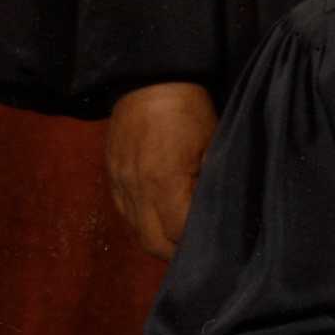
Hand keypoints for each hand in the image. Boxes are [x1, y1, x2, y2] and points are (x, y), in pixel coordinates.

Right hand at [104, 81, 221, 262]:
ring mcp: (120, 184)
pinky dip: (145, 224)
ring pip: (138, 233)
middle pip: (154, 244)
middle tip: (201, 250)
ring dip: (161, 241)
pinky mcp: (112, 178)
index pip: (179, 234)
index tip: (216, 242)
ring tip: (183, 238)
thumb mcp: (213, 145)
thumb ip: (213, 184)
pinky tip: (163, 218)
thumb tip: (221, 216)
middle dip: (178, 253)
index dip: (198, 243)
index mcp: (163, 180)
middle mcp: (136, 189)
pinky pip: (127, 215)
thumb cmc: (189, 110)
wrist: (150, 81)